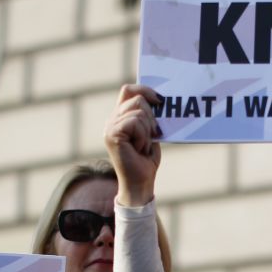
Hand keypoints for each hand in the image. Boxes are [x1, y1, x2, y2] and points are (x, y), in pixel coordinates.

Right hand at [104, 84, 161, 206]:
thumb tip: (159, 98)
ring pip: (139, 112)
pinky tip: (139, 149)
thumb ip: (148, 115)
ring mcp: (110, 126)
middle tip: (151, 135)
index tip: (160, 100)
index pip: (128, 90)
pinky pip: (135, 123)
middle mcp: (112, 119)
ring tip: (142, 146)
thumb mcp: (150, 132)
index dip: (145, 90)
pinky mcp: (112, 134)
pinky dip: (143, 137)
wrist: (140, 181)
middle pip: (137, 99)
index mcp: (120, 116)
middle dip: (151, 117)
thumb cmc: (146, 159)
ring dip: (147, 131)